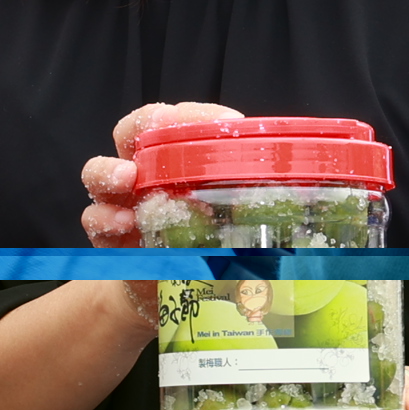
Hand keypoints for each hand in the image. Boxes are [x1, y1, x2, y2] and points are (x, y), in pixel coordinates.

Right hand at [81, 100, 246, 323]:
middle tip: (159, 129)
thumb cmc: (208, 249)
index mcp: (179, 160)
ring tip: (127, 179)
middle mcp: (145, 172)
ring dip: (110, 170)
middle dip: (143, 126)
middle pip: (132, 131)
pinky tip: (125, 226)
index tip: (230, 123)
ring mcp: (121, 202)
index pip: (182, 119)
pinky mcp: (106, 236)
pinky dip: (104, 220)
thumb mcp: (237, 223)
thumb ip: (255, 205)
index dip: (199, 115)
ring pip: (99, 170)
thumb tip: (314, 197)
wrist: (170, 293)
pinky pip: (93, 220)